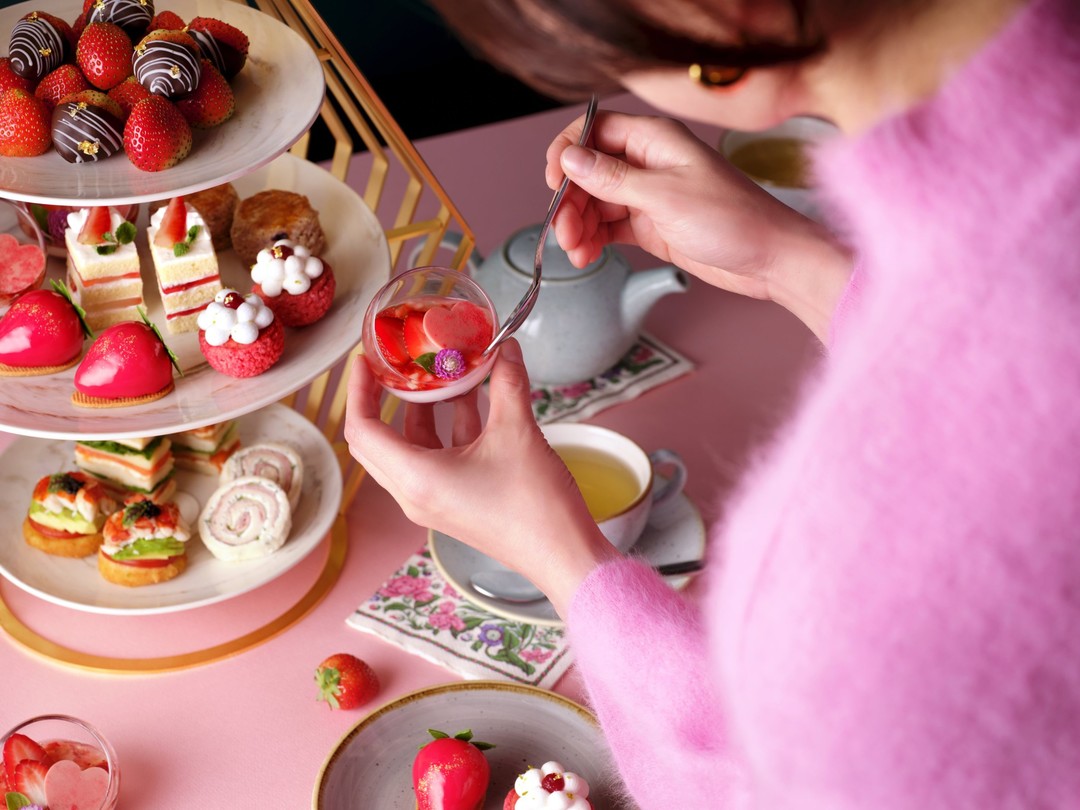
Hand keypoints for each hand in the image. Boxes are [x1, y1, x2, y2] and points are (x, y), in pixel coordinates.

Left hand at [344, 341, 618, 614]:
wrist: (562, 554)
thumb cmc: (535, 505)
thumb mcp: (518, 433)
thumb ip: (507, 384)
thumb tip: (504, 349)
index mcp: (416, 478)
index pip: (363, 430)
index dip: (358, 390)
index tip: (364, 360)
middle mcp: (415, 494)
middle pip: (376, 441)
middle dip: (382, 399)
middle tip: (393, 365)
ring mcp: (433, 502)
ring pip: (409, 448)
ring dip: (422, 411)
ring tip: (441, 374)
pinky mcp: (454, 503)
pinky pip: (434, 459)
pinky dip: (446, 428)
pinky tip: (473, 400)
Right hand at [547, 111, 852, 339]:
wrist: (769, 259)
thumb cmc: (733, 219)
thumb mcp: (665, 196)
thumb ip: (613, 178)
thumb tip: (571, 158)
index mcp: (655, 139)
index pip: (594, 130)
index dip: (567, 152)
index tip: (554, 181)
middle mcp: (648, 162)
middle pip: (589, 170)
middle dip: (570, 200)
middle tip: (564, 230)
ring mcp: (648, 194)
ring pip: (595, 202)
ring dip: (578, 225)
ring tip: (576, 250)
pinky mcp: (650, 224)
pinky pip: (609, 226)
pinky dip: (594, 240)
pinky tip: (586, 255)